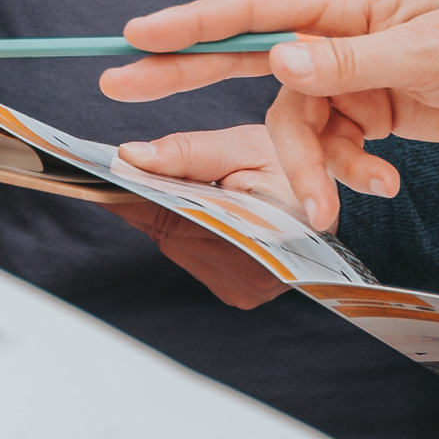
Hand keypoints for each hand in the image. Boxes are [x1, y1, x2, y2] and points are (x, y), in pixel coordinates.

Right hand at [101, 0, 438, 227]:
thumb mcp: (430, 54)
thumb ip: (351, 64)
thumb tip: (283, 61)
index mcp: (346, 4)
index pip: (254, 11)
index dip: (192, 24)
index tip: (138, 35)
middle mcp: (337, 37)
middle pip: (246, 56)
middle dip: (185, 72)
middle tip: (120, 84)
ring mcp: (351, 77)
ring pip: (295, 125)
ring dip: (305, 168)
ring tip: (328, 204)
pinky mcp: (369, 114)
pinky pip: (331, 149)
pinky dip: (345, 172)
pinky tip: (382, 180)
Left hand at [108, 126, 298, 308]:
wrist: (333, 196)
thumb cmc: (299, 166)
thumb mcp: (246, 145)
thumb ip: (187, 152)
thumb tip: (130, 158)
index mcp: (256, 240)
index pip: (171, 217)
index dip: (134, 193)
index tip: (105, 171)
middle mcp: (246, 277)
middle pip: (167, 233)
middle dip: (150, 196)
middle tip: (134, 163)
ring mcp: (240, 290)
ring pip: (174, 244)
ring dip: (169, 212)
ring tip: (181, 182)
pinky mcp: (236, 292)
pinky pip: (190, 254)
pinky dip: (186, 226)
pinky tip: (201, 205)